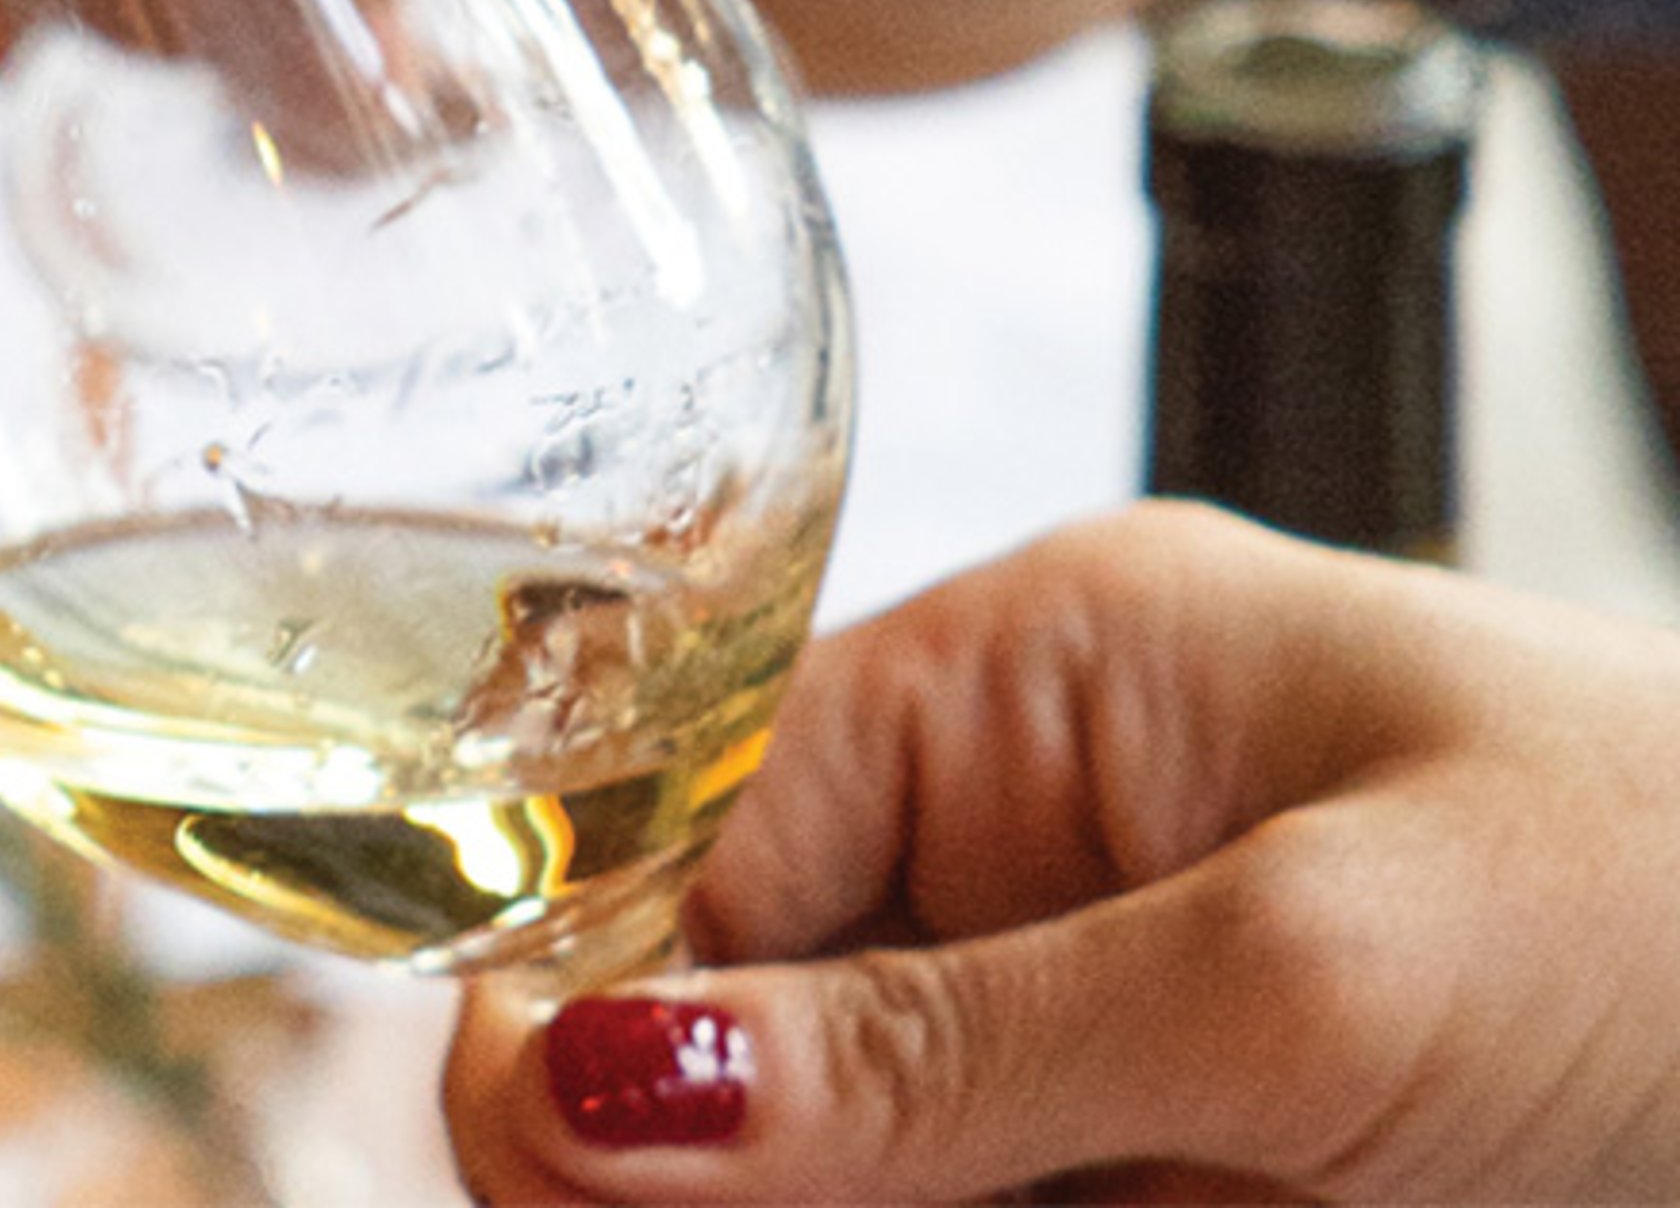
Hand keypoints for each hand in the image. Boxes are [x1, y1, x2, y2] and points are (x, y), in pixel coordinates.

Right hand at [442, 502, 1679, 1201]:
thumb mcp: (1307, 983)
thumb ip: (935, 1053)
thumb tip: (577, 1091)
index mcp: (1040, 680)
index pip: (704, 833)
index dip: (599, 1002)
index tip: (529, 1168)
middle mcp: (1043, 844)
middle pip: (750, 1018)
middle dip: (707, 1165)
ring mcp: (1117, 1037)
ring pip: (850, 1156)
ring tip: (1075, 1192)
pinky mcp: (1186, 1175)